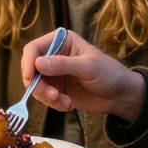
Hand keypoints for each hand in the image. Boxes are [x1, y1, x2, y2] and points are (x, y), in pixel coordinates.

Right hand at [20, 30, 145, 120]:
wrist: (120, 96)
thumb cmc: (108, 74)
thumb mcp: (87, 67)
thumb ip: (62, 64)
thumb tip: (37, 63)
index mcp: (61, 42)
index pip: (34, 48)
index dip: (27, 63)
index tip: (30, 79)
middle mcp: (53, 56)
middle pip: (31, 69)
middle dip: (39, 86)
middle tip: (54, 97)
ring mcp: (54, 73)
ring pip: (36, 86)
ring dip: (48, 97)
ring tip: (66, 103)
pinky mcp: (56, 89)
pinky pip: (44, 98)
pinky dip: (53, 104)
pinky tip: (69, 105)